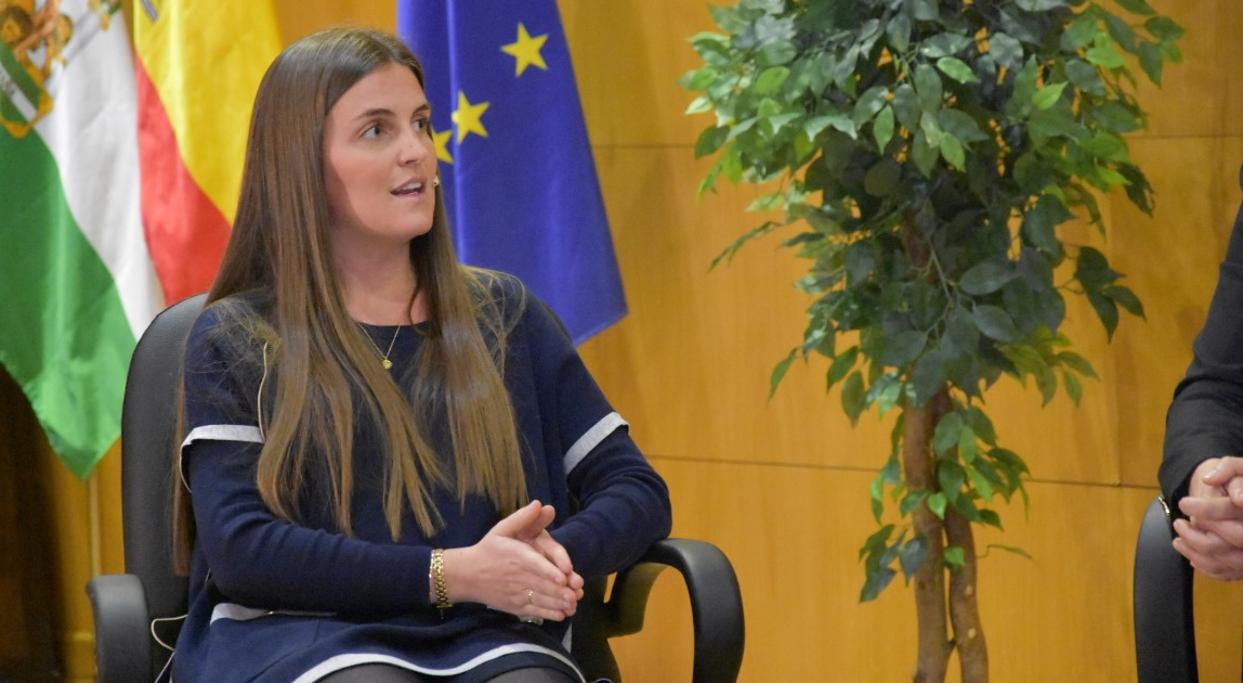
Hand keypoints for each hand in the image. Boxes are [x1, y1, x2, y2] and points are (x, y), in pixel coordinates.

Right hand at [442, 501, 580, 619]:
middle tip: (575, 594)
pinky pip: (534, 611)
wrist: (467, 575)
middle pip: (542, 585)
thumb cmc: (489, 550)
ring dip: (558, 604)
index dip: (550, 572)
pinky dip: (549, 614)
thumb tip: (540, 503)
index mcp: (517, 556)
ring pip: (540, 600)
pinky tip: (562, 614)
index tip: (564, 577)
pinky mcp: (516, 607)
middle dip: (560, 591)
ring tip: (572, 605)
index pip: (535, 565)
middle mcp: (518, 576)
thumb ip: (522, 518)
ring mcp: (517, 594)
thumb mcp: (501, 529)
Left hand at [1173, 457, 1242, 580]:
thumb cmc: (1241, 481)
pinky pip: (1227, 573)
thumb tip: (1209, 479)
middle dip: (1193, 535)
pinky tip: (1192, 556)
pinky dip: (1206, 567)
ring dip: (1193, 552)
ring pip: (1222, 561)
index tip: (1182, 502)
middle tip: (1178, 523)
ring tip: (1177, 540)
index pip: (1226, 510)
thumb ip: (1228, 468)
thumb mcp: (1238, 467)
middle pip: (1221, 542)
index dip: (1203, 508)